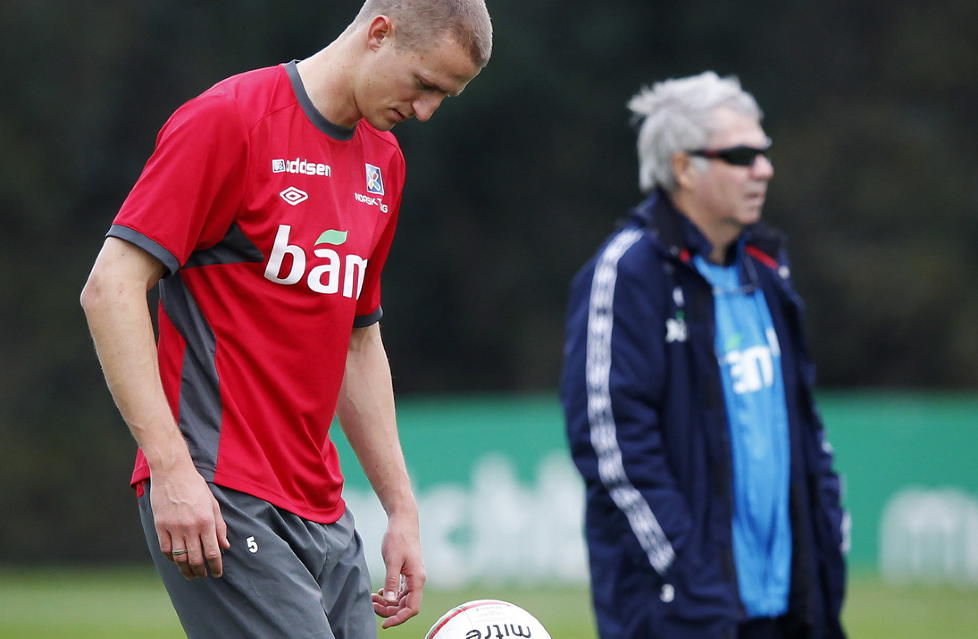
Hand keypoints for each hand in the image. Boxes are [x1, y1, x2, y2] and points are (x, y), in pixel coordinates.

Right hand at [150, 466, 230, 579]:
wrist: (172, 473)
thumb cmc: (196, 486)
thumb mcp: (213, 504)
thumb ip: (220, 526)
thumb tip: (225, 546)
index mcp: (206, 521)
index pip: (212, 552)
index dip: (216, 566)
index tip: (217, 573)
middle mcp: (190, 527)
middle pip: (196, 559)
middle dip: (201, 571)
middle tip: (203, 575)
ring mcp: (174, 527)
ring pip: (179, 558)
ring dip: (186, 570)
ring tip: (191, 574)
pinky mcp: (160, 526)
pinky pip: (165, 549)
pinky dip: (171, 559)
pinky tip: (176, 561)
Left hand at [371, 512, 424, 627]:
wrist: (403, 521)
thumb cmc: (398, 538)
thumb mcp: (392, 560)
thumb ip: (392, 581)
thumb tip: (390, 601)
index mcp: (417, 579)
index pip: (411, 608)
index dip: (398, 618)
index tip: (384, 623)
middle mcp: (417, 580)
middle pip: (406, 606)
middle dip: (389, 610)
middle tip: (372, 605)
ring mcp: (413, 577)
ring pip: (402, 599)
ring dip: (388, 603)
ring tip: (373, 598)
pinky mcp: (407, 572)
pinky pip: (401, 590)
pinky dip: (390, 594)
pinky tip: (380, 592)